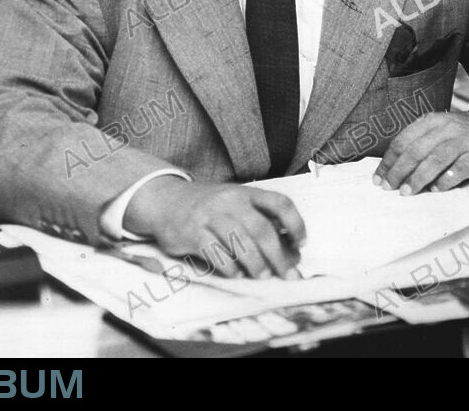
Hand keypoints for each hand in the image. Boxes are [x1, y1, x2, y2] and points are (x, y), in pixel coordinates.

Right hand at [124, 177, 305, 278]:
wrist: (166, 200)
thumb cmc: (211, 208)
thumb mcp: (236, 203)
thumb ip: (260, 218)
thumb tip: (290, 249)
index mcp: (247, 192)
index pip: (279, 203)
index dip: (296, 223)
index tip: (302, 244)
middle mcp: (230, 201)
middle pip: (261, 228)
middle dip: (278, 255)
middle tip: (287, 274)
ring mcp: (210, 216)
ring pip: (240, 242)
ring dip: (255, 263)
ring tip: (263, 276)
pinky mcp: (192, 233)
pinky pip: (215, 253)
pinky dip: (229, 267)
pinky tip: (236, 274)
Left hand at [372, 110, 468, 194]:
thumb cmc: (460, 136)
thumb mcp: (438, 131)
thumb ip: (419, 145)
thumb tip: (392, 171)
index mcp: (431, 121)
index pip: (403, 141)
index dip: (389, 161)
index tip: (379, 179)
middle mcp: (446, 128)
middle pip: (417, 150)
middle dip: (399, 171)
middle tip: (390, 188)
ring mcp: (464, 141)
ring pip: (436, 159)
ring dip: (418, 177)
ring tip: (408, 192)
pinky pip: (459, 168)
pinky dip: (445, 180)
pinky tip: (435, 190)